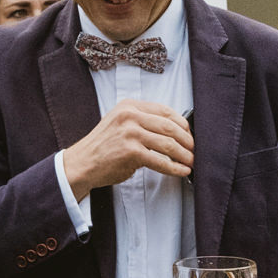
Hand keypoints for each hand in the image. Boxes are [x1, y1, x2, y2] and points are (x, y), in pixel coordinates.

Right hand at [61, 101, 192, 196]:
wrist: (82, 163)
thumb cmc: (103, 147)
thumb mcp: (120, 123)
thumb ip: (142, 121)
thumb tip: (172, 131)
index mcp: (130, 106)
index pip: (165, 111)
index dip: (182, 124)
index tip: (189, 134)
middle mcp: (130, 116)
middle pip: (170, 127)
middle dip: (187, 140)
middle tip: (194, 150)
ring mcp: (130, 133)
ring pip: (168, 143)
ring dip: (184, 155)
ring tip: (191, 162)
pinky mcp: (131, 152)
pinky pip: (160, 160)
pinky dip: (174, 167)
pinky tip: (181, 170)